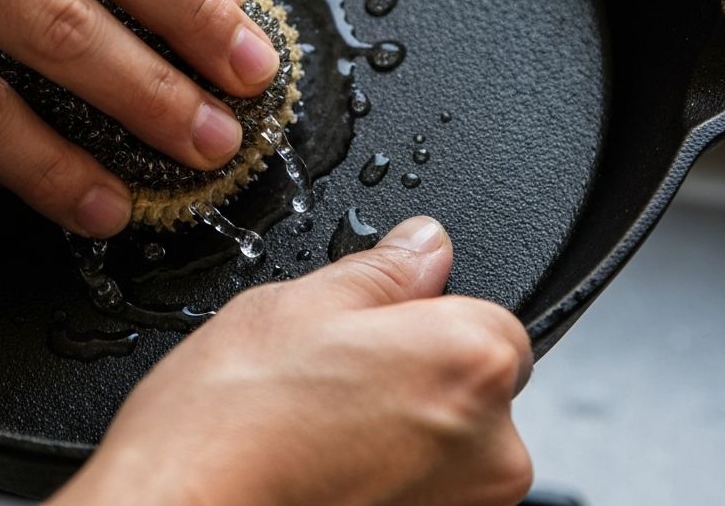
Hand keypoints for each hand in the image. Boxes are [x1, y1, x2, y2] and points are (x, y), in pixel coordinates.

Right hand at [51, 217, 533, 505]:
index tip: (375, 328)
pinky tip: (323, 466)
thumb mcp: (301, 302)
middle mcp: (492, 449)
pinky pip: (423, 488)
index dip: (426, 314)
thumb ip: (385, 269)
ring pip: (446, 442)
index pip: (490, 315)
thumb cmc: (232, 422)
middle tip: (335, 375)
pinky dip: (386, 475)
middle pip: (472, 383)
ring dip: (400, 428)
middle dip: (415, 371)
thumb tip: (425, 244)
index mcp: (469, 362)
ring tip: (319, 424)